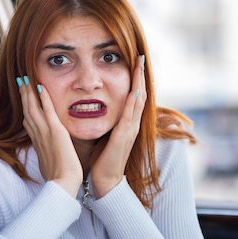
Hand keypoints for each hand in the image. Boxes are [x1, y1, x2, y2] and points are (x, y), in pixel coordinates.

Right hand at [18, 76, 82, 195]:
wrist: (62, 183)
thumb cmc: (59, 178)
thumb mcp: (49, 164)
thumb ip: (48, 155)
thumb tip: (48, 155)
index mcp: (37, 143)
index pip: (28, 122)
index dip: (25, 109)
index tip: (23, 99)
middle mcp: (37, 135)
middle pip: (27, 111)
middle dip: (23, 95)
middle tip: (20, 81)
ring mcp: (45, 132)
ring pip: (33, 107)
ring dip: (28, 91)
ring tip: (25, 78)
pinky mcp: (55, 131)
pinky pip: (47, 110)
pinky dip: (43, 97)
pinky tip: (40, 85)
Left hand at [91, 55, 145, 196]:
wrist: (105, 181)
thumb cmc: (102, 160)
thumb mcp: (105, 135)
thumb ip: (106, 121)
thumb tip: (96, 107)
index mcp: (127, 123)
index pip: (133, 96)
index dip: (136, 79)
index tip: (134, 62)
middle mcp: (132, 125)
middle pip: (140, 94)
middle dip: (140, 75)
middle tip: (140, 57)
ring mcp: (130, 130)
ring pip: (138, 101)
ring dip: (140, 82)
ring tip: (139, 65)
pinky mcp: (123, 137)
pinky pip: (130, 115)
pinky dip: (133, 101)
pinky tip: (134, 89)